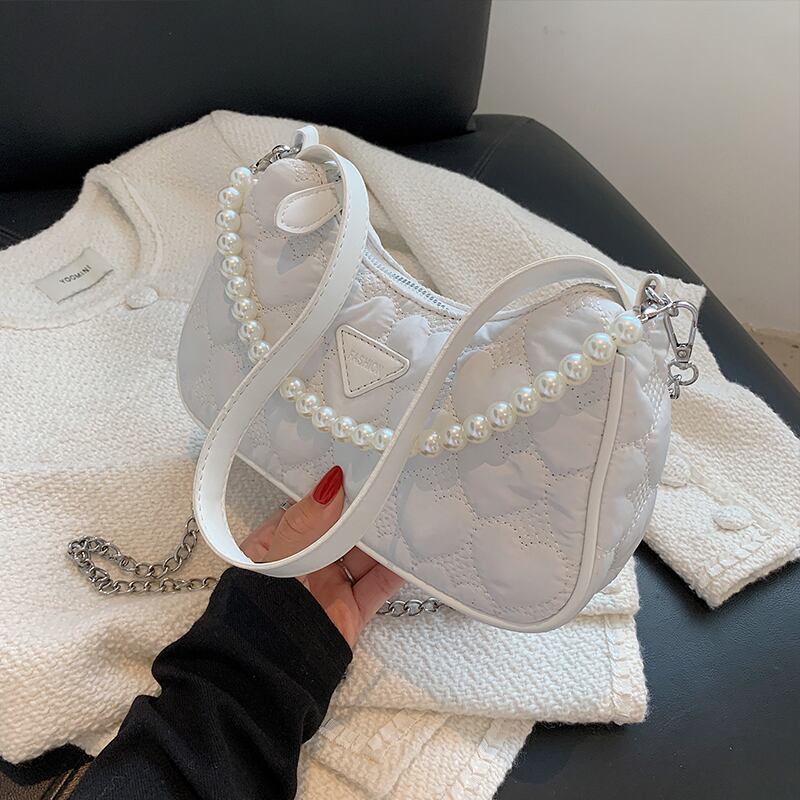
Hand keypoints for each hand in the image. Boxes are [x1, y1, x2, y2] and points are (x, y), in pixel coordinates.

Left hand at [240, 465, 403, 647]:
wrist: (266, 676)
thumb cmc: (258, 613)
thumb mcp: (277, 561)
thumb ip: (305, 525)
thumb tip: (332, 484)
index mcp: (277, 544)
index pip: (309, 507)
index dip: (333, 489)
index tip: (361, 467)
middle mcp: (304, 562)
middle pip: (341, 529)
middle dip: (365, 510)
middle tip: (394, 482)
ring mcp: (328, 586)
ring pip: (363, 554)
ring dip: (385, 537)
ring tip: (412, 509)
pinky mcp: (350, 610)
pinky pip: (378, 584)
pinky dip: (397, 570)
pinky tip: (415, 550)